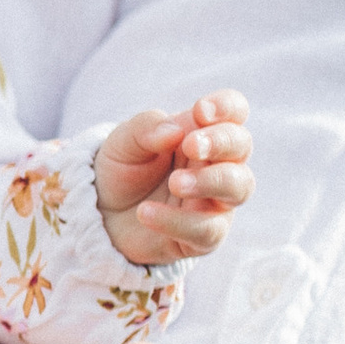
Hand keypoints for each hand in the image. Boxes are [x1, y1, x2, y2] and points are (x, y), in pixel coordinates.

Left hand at [96, 92, 253, 263]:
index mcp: (202, 132)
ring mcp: (215, 200)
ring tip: (175, 183)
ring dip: (211, 181)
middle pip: (242, 146)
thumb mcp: (124, 141)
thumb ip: (147, 129)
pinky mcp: (204, 236)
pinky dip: (176, 220)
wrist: (103, 213)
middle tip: (190, 146)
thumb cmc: (123, 170)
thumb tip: (175, 132)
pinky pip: (206, 229)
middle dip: (220, 142)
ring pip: (239, 187)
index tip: (200, 112)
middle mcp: (217, 164)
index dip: (227, 107)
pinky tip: (146, 213)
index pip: (234, 111)